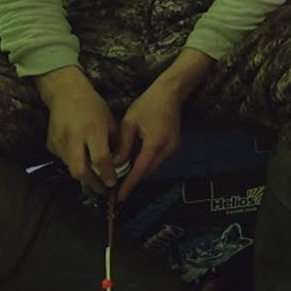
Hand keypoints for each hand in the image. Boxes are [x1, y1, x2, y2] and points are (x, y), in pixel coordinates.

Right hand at [36, 66, 119, 193]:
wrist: (66, 94)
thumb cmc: (93, 107)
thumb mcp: (110, 122)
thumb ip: (114, 145)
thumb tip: (119, 166)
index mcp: (92, 130)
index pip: (100, 159)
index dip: (107, 174)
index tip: (113, 183)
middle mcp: (74, 138)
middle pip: (80, 170)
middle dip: (93, 183)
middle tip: (103, 189)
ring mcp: (59, 142)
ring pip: (71, 168)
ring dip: (84, 175)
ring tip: (96, 177)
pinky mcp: (50, 144)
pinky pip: (64, 160)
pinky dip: (74, 163)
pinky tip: (82, 159)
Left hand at [114, 48, 213, 200]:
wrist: (171, 93)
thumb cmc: (148, 104)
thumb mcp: (130, 123)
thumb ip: (123, 146)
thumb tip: (115, 164)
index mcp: (155, 144)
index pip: (140, 170)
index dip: (129, 185)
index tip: (119, 197)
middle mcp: (167, 149)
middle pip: (148, 172)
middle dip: (133, 182)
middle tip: (117, 190)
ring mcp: (173, 148)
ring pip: (153, 167)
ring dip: (140, 174)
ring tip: (123, 180)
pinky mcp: (174, 145)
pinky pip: (158, 160)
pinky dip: (146, 165)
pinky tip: (135, 166)